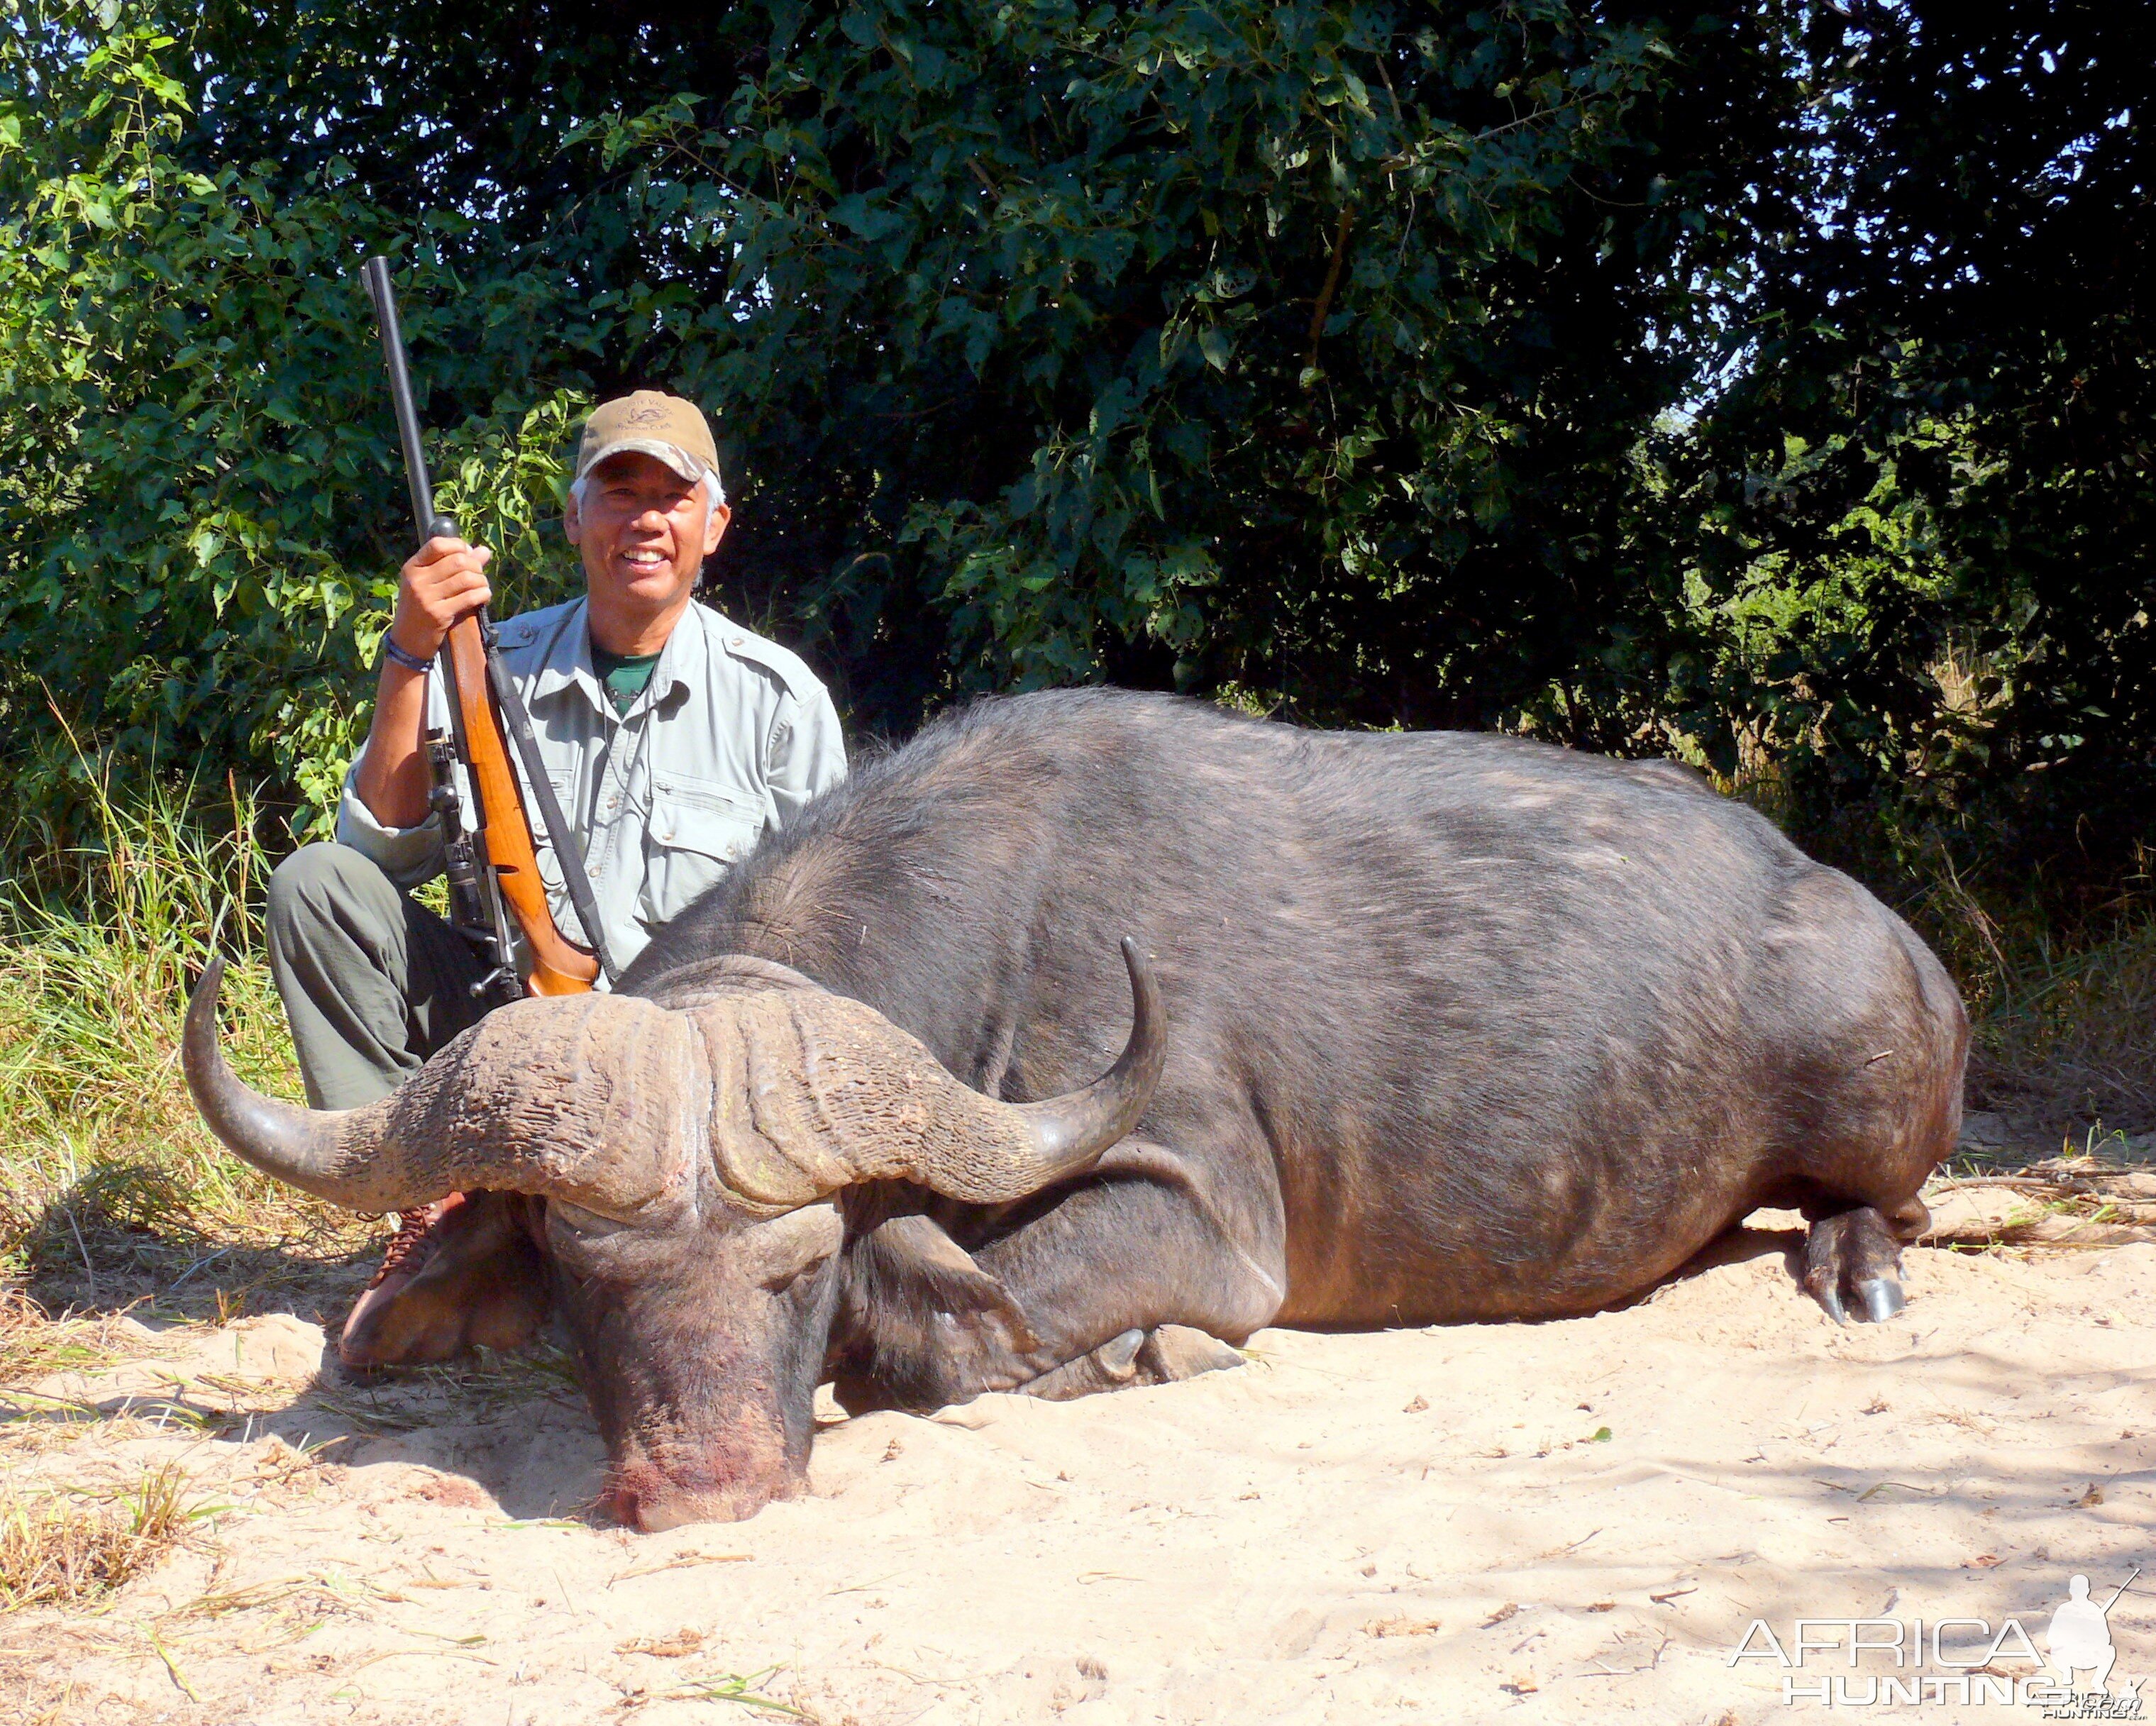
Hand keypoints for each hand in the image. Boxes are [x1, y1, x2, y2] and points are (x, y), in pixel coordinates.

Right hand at [387, 536, 491, 660]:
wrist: (407, 641)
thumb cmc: (420, 609)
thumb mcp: (428, 583)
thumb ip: (453, 565)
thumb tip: (484, 551)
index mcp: (412, 568)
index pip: (437, 544)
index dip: (458, 545)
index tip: (468, 553)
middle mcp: (417, 580)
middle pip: (457, 561)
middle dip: (475, 566)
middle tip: (479, 574)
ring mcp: (427, 597)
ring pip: (466, 578)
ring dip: (481, 581)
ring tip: (482, 586)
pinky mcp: (439, 614)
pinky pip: (469, 597)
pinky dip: (483, 594)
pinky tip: (484, 596)